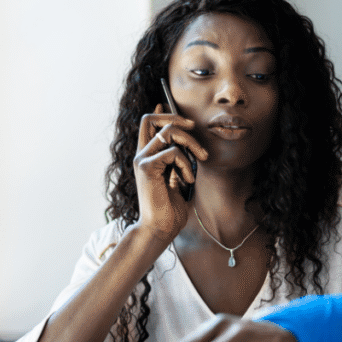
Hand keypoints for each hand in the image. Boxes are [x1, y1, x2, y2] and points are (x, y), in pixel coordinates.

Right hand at [134, 103, 207, 241]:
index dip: (163, 112)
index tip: (182, 116)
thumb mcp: (176, 178)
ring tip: (201, 159)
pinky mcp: (147, 168)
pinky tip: (187, 179)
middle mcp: (141, 155)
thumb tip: (185, 144)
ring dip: (191, 143)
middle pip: (152, 118)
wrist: (160, 228)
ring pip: (168, 131)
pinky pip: (173, 152)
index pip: (148, 123)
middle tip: (195, 129)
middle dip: (177, 118)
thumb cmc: (169, 208)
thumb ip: (177, 160)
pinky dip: (186, 164)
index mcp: (147, 156)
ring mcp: (142, 160)